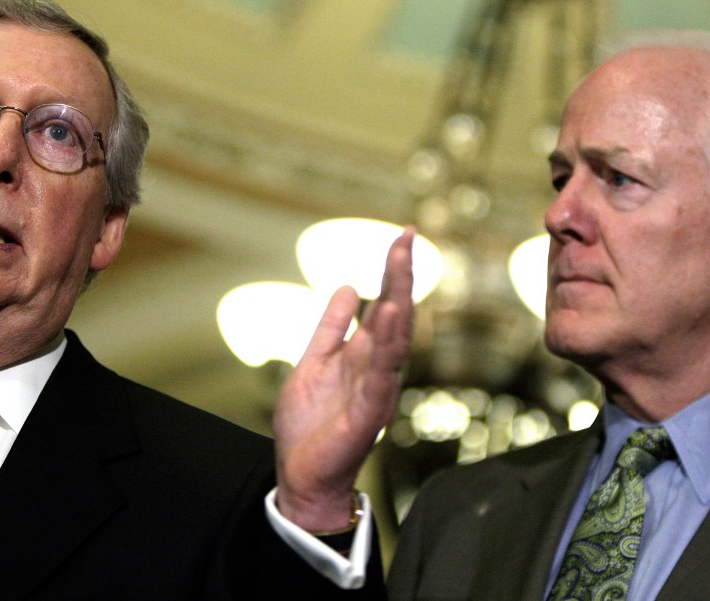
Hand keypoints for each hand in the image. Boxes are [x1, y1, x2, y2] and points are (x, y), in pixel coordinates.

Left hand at [273, 228, 414, 531]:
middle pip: (395, 315)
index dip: (392, 271)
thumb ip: (330, 328)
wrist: (302, 475)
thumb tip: (349, 287)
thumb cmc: (310, 425)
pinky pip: (382, 376)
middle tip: (407, 238)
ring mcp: (375, 390)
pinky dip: (388, 347)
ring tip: (400, 267)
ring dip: (399, 303)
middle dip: (400, 276)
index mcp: (362, 354)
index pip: (383, 305)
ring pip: (394, 341)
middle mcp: (375, 368)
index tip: (403, 235)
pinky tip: (390, 318)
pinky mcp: (368, 413)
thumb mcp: (314, 362)